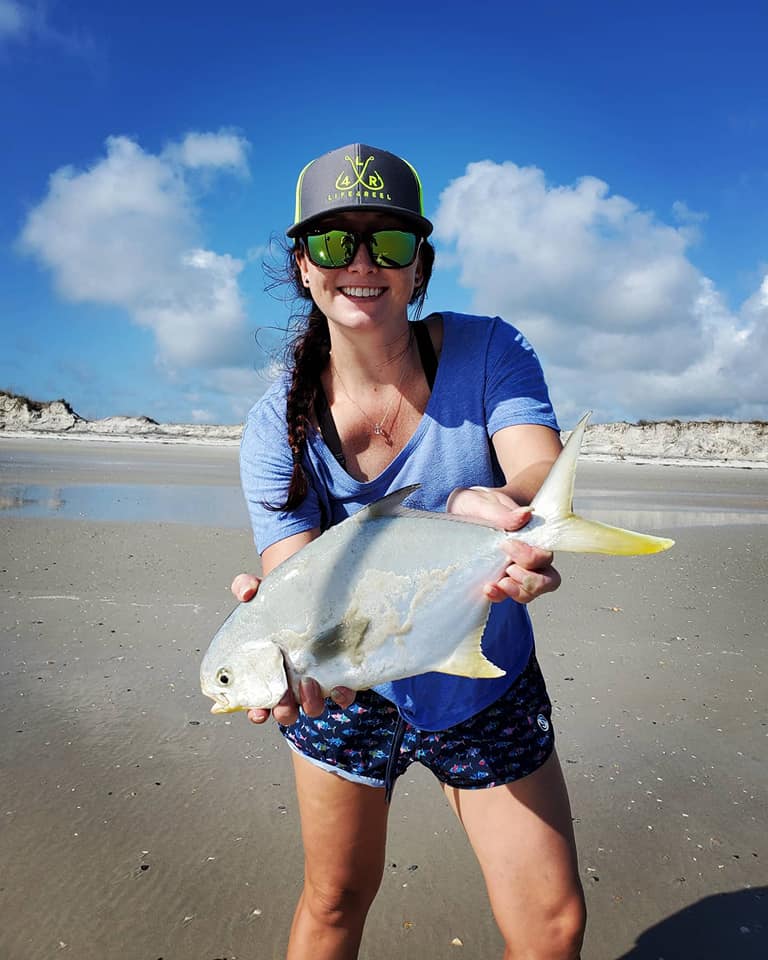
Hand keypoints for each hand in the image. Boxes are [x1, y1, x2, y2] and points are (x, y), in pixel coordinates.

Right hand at [230, 573, 355, 724]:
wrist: (320, 592)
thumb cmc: (283, 601)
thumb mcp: (263, 591)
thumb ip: (246, 587)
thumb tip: (245, 593)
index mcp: (268, 671)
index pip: (258, 702)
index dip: (256, 711)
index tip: (257, 712)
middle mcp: (292, 681)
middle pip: (285, 712)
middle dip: (284, 711)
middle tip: (284, 696)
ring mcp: (317, 680)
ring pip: (313, 708)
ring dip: (310, 704)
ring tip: (310, 683)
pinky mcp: (341, 674)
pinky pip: (343, 696)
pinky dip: (342, 696)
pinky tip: (341, 686)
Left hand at [446, 487, 560, 604]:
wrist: (463, 512)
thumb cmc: (478, 506)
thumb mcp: (485, 504)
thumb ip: (505, 513)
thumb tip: (526, 514)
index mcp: (532, 537)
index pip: (546, 555)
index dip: (531, 556)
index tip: (508, 544)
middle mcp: (529, 557)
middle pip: (548, 579)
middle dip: (530, 580)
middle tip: (508, 568)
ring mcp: (515, 571)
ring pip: (531, 592)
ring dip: (517, 591)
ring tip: (497, 583)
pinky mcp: (499, 580)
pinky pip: (506, 596)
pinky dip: (499, 596)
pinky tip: (487, 589)